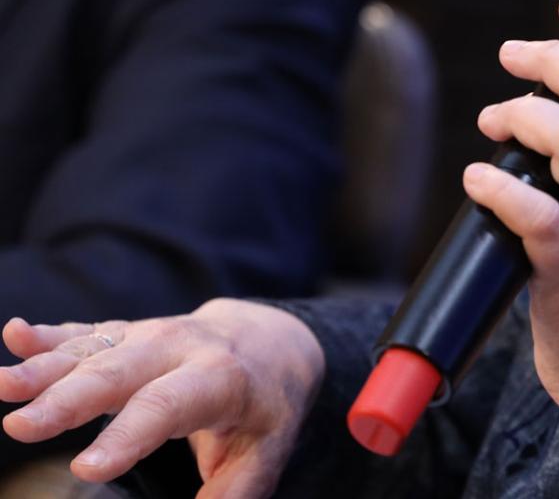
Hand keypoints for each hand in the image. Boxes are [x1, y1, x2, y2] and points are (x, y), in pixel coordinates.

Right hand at [0, 299, 323, 496]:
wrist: (274, 340)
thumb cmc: (267, 406)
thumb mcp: (267, 451)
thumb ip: (232, 493)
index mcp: (219, 379)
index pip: (167, 407)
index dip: (128, 437)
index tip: (87, 470)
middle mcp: (179, 349)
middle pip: (118, 374)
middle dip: (67, 400)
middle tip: (19, 428)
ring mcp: (148, 337)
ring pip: (92, 350)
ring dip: (43, 367)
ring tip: (3, 385)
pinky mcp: (124, 335)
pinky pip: (83, 333)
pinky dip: (47, 336)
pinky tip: (14, 334)